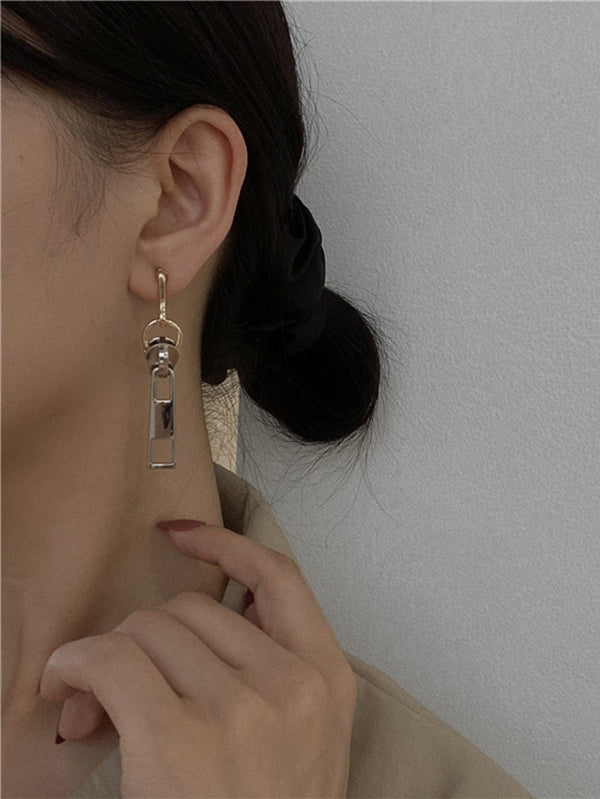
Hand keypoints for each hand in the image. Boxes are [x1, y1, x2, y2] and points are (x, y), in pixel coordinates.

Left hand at [38, 523, 356, 797]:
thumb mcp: (298, 738)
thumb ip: (265, 670)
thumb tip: (180, 629)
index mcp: (326, 679)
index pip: (278, 577)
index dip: (226, 545)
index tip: (183, 534)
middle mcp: (290, 684)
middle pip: (191, 609)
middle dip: (145, 637)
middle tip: (117, 684)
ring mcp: (239, 710)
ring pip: (148, 629)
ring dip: (109, 658)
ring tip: (95, 707)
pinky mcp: (180, 739)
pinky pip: (113, 659)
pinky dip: (78, 664)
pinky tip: (68, 687)